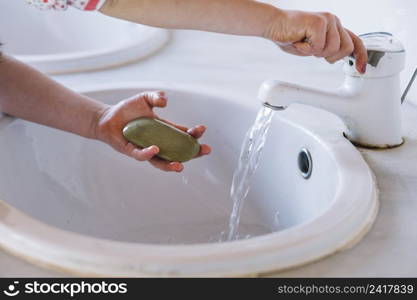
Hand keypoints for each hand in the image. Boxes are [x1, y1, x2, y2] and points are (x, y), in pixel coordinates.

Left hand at [94, 91, 210, 171]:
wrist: (107, 117)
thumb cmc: (128, 110)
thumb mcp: (144, 98)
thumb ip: (156, 96)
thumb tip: (166, 101)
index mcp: (165, 131)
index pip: (183, 135)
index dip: (194, 135)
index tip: (201, 130)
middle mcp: (158, 143)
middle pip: (179, 152)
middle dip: (192, 153)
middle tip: (204, 150)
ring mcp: (146, 149)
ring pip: (161, 162)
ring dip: (171, 165)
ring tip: (180, 165)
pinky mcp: (132, 151)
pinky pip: (141, 156)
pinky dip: (148, 154)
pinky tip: (155, 149)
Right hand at [264, 10, 367, 72]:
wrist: (273, 25)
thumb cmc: (289, 36)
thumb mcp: (311, 47)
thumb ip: (326, 50)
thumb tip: (335, 59)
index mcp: (334, 27)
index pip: (354, 41)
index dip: (360, 56)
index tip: (361, 69)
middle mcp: (334, 21)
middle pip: (346, 48)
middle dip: (329, 56)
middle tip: (312, 51)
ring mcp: (328, 20)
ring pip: (332, 49)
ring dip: (314, 52)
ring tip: (303, 44)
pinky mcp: (319, 22)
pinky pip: (318, 47)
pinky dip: (305, 49)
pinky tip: (298, 41)